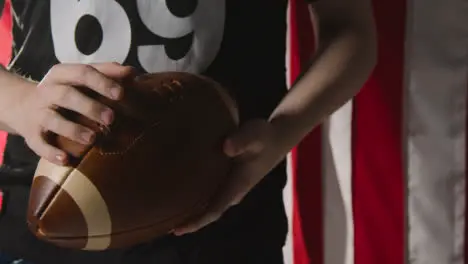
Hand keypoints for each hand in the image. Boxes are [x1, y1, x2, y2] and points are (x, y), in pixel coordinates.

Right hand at [11, 62, 133, 164]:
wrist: (19, 105)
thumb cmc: (64, 91)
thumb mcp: (79, 78)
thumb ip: (106, 73)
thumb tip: (132, 72)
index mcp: (62, 74)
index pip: (82, 73)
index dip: (102, 82)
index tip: (121, 93)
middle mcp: (47, 91)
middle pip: (67, 95)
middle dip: (90, 106)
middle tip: (111, 118)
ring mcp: (37, 113)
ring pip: (52, 119)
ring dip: (73, 129)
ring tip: (92, 138)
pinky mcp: (31, 134)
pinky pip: (38, 143)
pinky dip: (51, 152)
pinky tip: (66, 159)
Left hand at [173, 119, 287, 234]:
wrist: (275, 138)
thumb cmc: (264, 137)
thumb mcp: (254, 134)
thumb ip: (242, 140)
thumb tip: (226, 147)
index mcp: (237, 186)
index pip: (214, 210)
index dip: (196, 221)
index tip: (178, 229)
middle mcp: (232, 191)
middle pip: (207, 211)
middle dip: (189, 219)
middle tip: (163, 223)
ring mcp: (230, 186)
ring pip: (207, 203)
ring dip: (190, 209)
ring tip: (166, 211)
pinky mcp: (227, 179)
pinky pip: (208, 193)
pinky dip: (195, 197)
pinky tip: (179, 191)